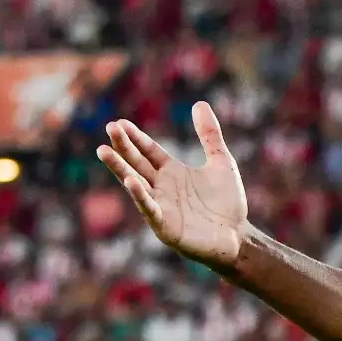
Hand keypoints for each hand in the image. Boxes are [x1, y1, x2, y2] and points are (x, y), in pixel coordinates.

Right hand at [96, 101, 246, 272]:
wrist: (238, 236)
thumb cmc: (228, 203)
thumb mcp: (221, 163)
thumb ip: (210, 136)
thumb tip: (200, 103)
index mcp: (172, 171)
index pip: (148, 151)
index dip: (135, 138)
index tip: (119, 123)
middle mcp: (161, 187)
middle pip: (137, 163)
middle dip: (123, 146)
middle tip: (109, 128)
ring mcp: (161, 205)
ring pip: (135, 183)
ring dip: (120, 168)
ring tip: (103, 151)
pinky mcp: (165, 225)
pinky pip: (150, 208)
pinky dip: (141, 196)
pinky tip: (132, 181)